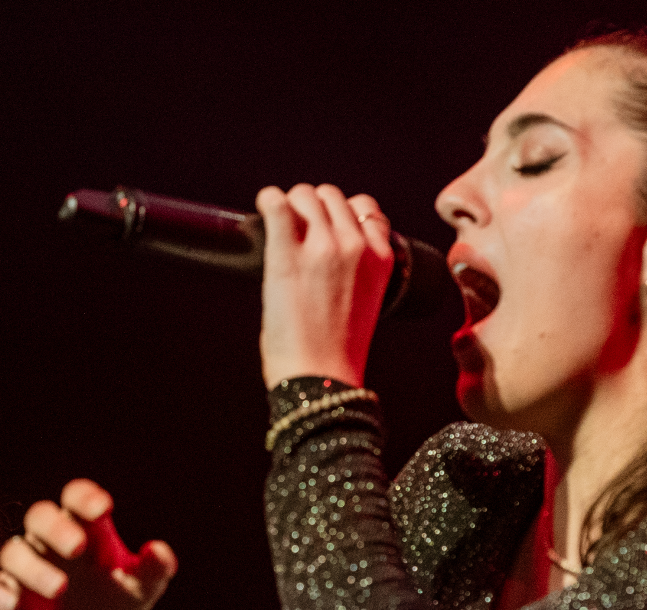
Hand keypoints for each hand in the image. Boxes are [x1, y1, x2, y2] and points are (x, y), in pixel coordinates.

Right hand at [0, 479, 177, 609]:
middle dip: (57, 528)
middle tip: (80, 548)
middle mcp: (50, 541)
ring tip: (60, 589)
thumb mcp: (139, 590)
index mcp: (84, 528)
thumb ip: (152, 571)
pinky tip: (10, 604)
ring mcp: (25, 566)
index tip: (103, 508)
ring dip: (34, 567)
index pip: (76, 498)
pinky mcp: (5, 594)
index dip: (85, 498)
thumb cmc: (114, 603)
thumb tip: (162, 552)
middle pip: (40, 515)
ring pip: (14, 551)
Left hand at [256, 183, 393, 388]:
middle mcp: (355, 245)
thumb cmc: (339, 350)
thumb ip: (357, 267)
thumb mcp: (368, 299)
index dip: (341, 213)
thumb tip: (329, 247)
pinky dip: (268, 200)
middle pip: (331, 195)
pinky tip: (264, 207)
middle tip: (296, 227)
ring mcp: (322, 247)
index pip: (365, 207)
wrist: (321, 377)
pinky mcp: (287, 255)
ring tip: (279, 222)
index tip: (325, 226)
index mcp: (382, 257)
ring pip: (305, 194)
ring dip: (290, 203)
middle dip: (312, 206)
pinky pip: (277, 204)